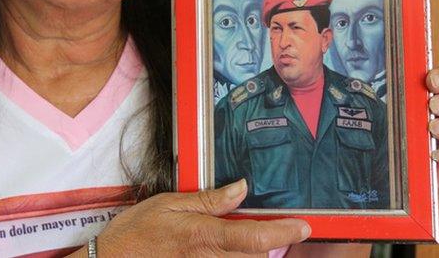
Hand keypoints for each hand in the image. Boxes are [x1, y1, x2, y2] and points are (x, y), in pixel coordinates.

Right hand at [94, 179, 309, 256]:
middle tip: (270, 228)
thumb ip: (208, 200)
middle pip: (256, 257)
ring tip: (244, 240)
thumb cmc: (134, 233)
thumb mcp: (168, 205)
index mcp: (203, 235)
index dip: (283, 232)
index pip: (254, 236)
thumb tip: (241, 188)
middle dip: (267, 244)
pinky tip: (225, 251)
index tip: (304, 226)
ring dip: (251, 254)